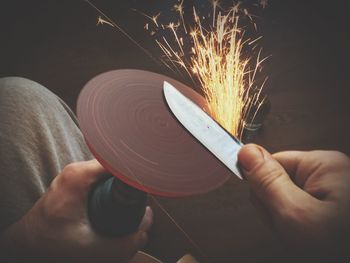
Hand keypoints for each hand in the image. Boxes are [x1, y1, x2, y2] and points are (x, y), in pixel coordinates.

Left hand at [0, 160, 152, 262]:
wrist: (29, 243)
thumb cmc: (52, 243)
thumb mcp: (93, 248)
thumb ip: (126, 241)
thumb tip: (147, 223)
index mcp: (79, 176)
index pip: (120, 160)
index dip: (138, 168)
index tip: (152, 179)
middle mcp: (77, 168)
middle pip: (117, 163)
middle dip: (133, 178)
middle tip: (145, 193)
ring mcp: (76, 172)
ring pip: (111, 169)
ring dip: (124, 181)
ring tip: (135, 196)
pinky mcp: (76, 179)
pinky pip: (103, 174)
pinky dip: (114, 184)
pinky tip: (121, 197)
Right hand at [238, 144, 349, 258]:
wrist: (347, 258)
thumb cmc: (338, 246)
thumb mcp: (295, 214)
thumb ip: (267, 181)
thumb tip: (246, 153)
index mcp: (324, 165)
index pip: (270, 163)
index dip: (264, 190)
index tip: (273, 210)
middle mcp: (329, 174)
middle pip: (277, 184)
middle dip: (277, 210)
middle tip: (294, 229)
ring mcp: (331, 192)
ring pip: (286, 203)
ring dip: (287, 223)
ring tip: (303, 237)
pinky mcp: (330, 208)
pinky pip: (299, 214)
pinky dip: (298, 229)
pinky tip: (308, 240)